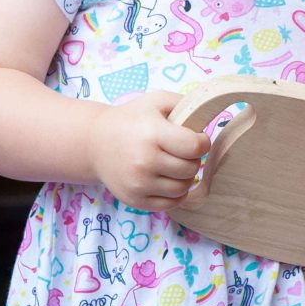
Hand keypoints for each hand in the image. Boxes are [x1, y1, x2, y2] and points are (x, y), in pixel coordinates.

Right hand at [87, 91, 209, 210]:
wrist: (95, 142)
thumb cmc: (132, 118)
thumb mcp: (158, 101)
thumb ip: (187, 104)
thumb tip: (209, 118)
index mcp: (153, 135)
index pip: (195, 147)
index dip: (203, 142)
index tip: (198, 138)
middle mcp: (145, 162)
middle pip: (190, 169)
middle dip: (194, 159)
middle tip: (185, 152)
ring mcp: (138, 184)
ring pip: (182, 188)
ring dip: (186, 177)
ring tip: (177, 165)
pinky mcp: (133, 200)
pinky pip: (169, 204)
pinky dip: (176, 194)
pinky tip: (171, 180)